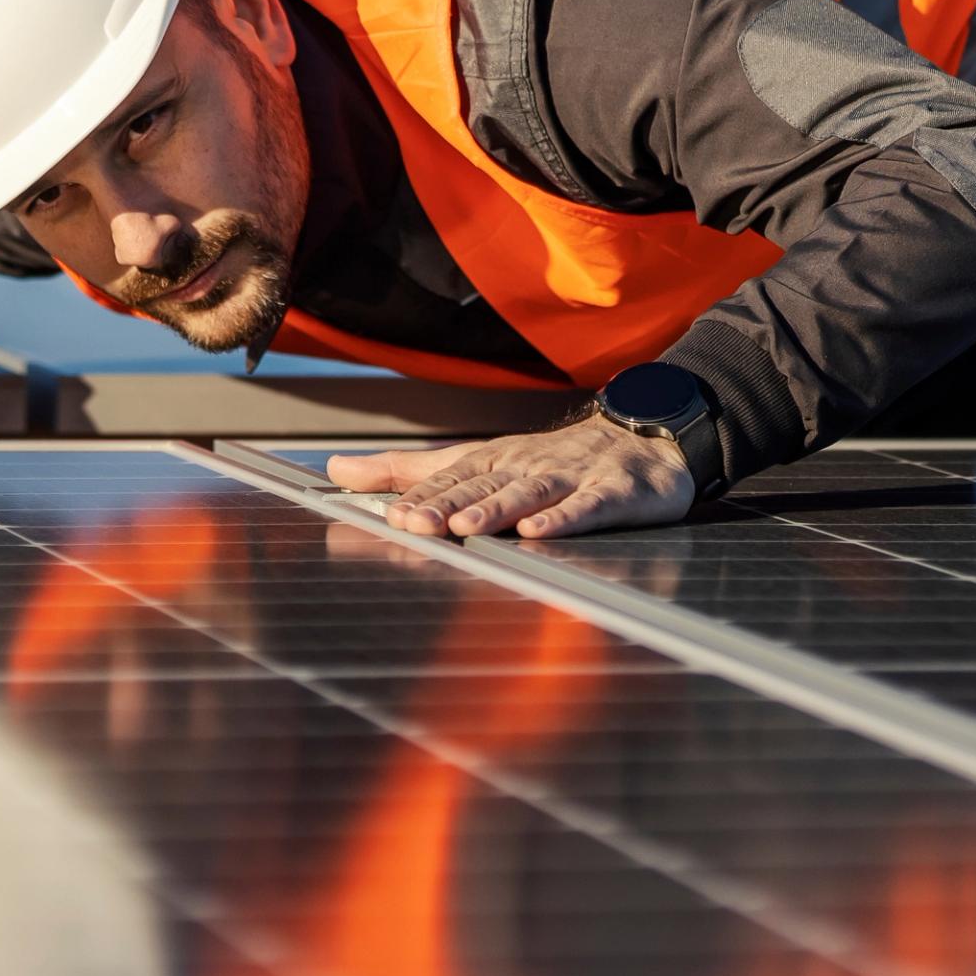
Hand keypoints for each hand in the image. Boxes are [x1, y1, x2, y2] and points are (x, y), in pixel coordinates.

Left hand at [324, 417, 694, 540]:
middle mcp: (525, 466)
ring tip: (466, 527)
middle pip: (482, 486)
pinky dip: (564, 519)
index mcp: (492, 461)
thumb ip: (409, 470)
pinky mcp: (612, 494)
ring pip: (528, 493)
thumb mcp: (476, 460)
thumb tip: (336, 470)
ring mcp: (570, 478)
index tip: (391, 516)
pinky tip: (540, 532)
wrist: (640, 442)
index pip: (451, 479)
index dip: (421, 496)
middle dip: (447, 504)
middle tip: (413, 523)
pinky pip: (586, 507)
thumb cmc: (549, 460)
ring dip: (496, 510)